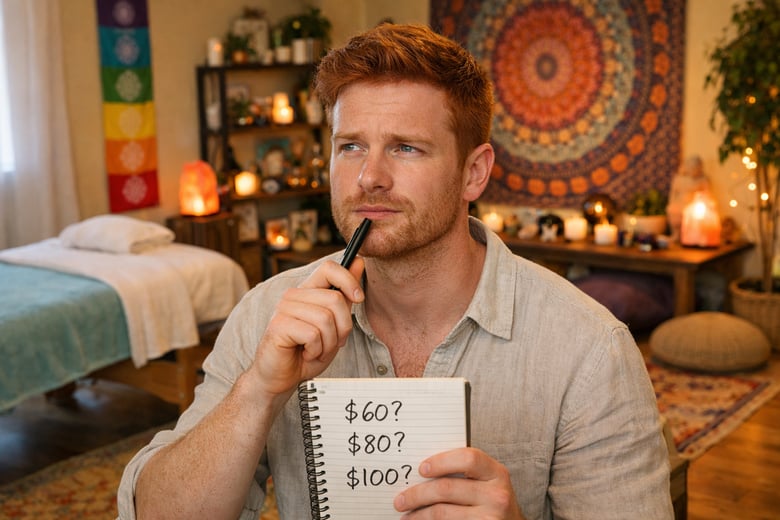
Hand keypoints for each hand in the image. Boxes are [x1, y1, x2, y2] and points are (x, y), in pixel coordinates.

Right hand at [249, 258, 365, 396]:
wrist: (282, 378)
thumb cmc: (306, 352)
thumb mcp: (335, 323)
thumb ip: (345, 294)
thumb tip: (359, 262)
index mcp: (307, 291)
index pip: (329, 268)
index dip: (348, 280)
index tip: (359, 298)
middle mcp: (293, 295)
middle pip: (335, 299)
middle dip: (343, 327)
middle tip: (332, 342)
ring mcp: (283, 309)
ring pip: (326, 319)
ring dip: (329, 343)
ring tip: (317, 350)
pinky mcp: (278, 325)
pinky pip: (313, 334)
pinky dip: (316, 350)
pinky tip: (306, 353)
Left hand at [394, 447, 524, 518]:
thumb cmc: (491, 500)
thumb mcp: (486, 481)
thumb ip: (464, 471)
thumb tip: (422, 470)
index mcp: (496, 472)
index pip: (468, 458)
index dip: (442, 461)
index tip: (421, 468)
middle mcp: (497, 495)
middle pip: (447, 488)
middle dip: (417, 494)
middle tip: (400, 500)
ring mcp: (490, 518)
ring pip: (442, 512)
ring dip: (418, 515)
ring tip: (406, 515)